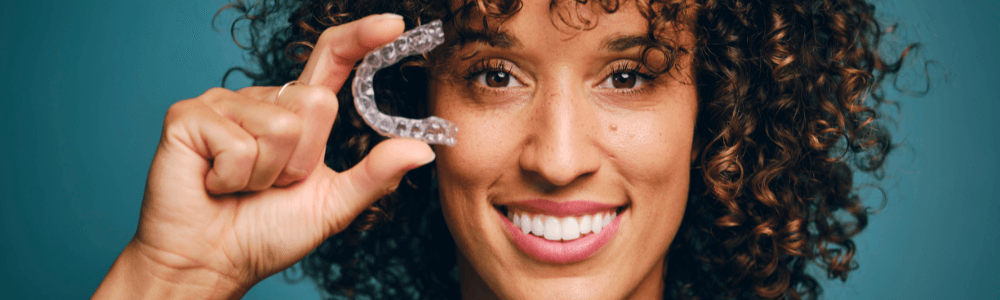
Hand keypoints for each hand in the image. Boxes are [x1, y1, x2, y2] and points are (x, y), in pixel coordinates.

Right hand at [93, 14, 430, 298]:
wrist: (212, 262)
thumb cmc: (265, 233)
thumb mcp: (333, 205)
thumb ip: (376, 175)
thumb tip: (422, 150)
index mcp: (297, 113)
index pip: (333, 60)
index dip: (361, 38)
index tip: (394, 26)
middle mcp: (262, 99)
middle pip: (316, 103)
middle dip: (303, 159)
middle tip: (272, 184)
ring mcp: (224, 103)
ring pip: (281, 127)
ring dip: (267, 174)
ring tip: (242, 186)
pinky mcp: (189, 116)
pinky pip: (238, 143)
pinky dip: (233, 178)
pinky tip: (215, 184)